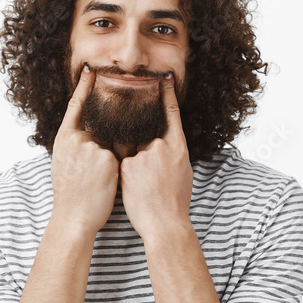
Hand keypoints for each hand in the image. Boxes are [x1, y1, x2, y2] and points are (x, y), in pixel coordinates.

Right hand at [49, 66, 119, 237]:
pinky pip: (120, 158)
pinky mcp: (106, 158)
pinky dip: (118, 170)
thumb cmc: (72, 196)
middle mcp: (76, 139)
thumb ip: (79, 146)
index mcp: (64, 139)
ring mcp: (91, 148)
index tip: (91, 70)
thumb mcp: (67, 164)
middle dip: (102, 142)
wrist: (73, 219)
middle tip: (98, 156)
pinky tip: (106, 184)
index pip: (75, 106)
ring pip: (112, 145)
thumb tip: (93, 137)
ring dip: (112, 161)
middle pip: (99, 129)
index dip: (84, 87)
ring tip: (95, 181)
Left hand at [119, 72, 192, 240]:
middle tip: (150, 173)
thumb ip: (169, 154)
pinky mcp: (127, 165)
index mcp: (178, 147)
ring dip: (134, 167)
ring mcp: (144, 155)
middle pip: (145, 138)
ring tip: (146, 189)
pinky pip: (122, 164)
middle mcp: (161, 146)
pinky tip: (135, 192)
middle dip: (144, 152)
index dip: (167, 94)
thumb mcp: (181, 172)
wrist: (166, 224)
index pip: (171, 114)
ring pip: (131, 153)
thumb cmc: (175, 203)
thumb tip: (160, 146)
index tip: (164, 78)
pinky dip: (125, 177)